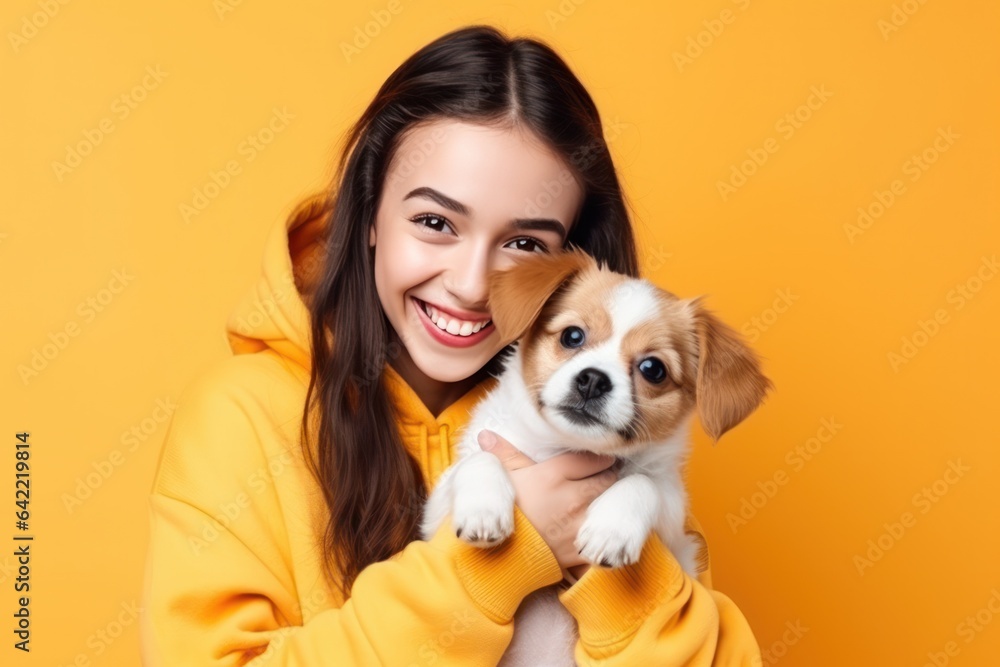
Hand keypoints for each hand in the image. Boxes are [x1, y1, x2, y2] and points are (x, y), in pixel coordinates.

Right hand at [478, 430, 617, 578]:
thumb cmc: (500, 512)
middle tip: (606, 475)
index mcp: (553, 475)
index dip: (598, 458)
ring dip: (609, 499)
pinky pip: (603, 535)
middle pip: (607, 479)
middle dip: (608, 475)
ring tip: (605, 498)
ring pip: (610, 504)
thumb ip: (503, 455)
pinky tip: (602, 527)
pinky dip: (605, 529)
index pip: (591, 459)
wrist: (496, 558)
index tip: (600, 460)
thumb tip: (486, 435)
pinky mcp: (581, 549)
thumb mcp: (501, 479)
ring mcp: (578, 525)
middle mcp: (572, 497)